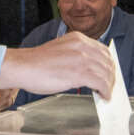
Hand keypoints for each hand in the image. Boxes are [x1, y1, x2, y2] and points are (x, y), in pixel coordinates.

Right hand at [0, 31, 114, 98]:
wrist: (22, 66)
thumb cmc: (36, 62)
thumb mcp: (61, 49)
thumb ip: (76, 55)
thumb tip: (89, 70)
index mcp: (78, 38)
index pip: (103, 50)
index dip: (109, 64)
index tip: (109, 73)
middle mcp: (82, 46)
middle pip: (107, 62)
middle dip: (111, 76)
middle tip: (110, 86)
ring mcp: (81, 59)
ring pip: (106, 73)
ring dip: (109, 86)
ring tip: (106, 93)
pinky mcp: (79, 73)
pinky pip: (101, 83)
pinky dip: (105, 91)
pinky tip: (103, 96)